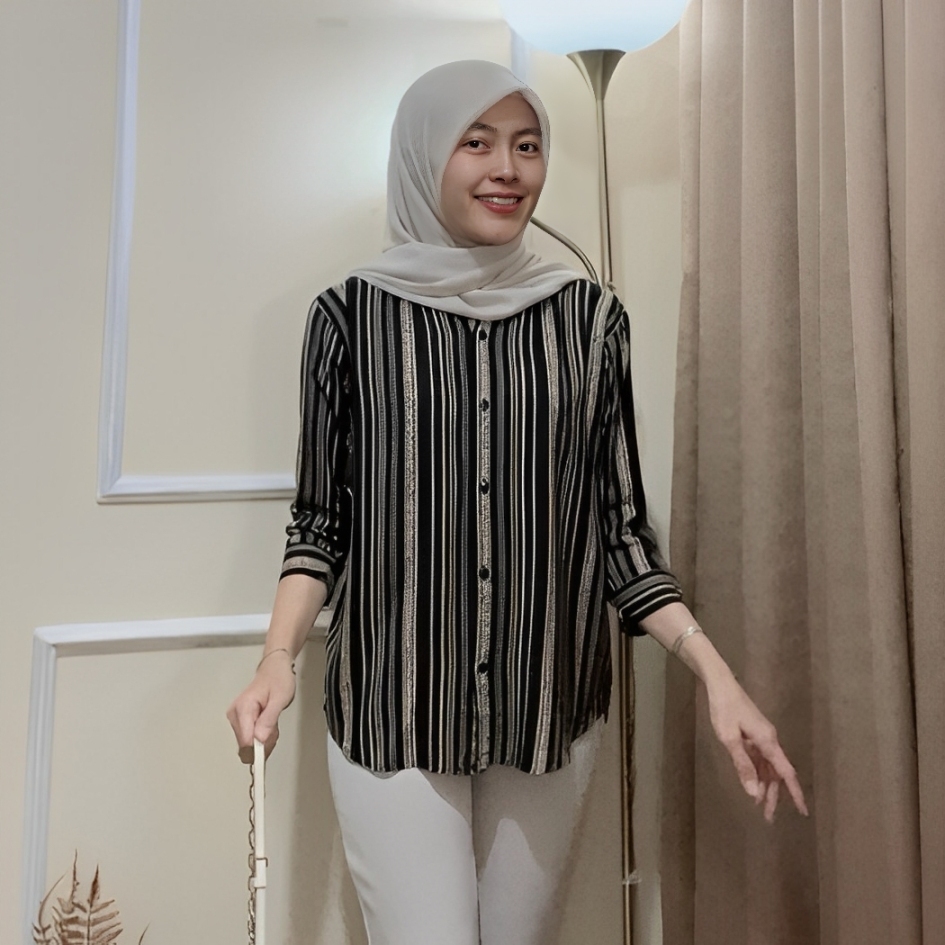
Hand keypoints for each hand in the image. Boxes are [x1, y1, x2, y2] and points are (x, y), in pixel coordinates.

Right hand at [226, 651, 296, 763]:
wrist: (274, 668)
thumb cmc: (278, 680)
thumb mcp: (280, 698)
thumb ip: (269, 719)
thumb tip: (260, 740)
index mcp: (243, 708)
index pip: (245, 741)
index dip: (257, 751)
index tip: (268, 751)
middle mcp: (235, 715)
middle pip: (246, 745)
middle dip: (264, 743)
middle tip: (275, 726)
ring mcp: (236, 718)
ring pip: (249, 744)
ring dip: (265, 738)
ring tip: (272, 720)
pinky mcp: (240, 722)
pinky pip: (250, 738)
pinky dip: (262, 735)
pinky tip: (268, 723)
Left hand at [705, 676, 808, 822]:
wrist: (720, 684)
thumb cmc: (724, 709)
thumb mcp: (729, 739)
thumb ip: (742, 765)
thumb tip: (755, 793)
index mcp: (768, 742)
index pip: (786, 773)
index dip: (795, 793)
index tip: (803, 812)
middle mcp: (769, 741)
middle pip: (777, 774)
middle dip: (774, 796)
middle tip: (768, 818)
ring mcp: (761, 738)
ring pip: (768, 768)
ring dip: (765, 786)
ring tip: (759, 807)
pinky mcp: (753, 735)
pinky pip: (759, 760)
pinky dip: (757, 774)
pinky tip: (752, 785)